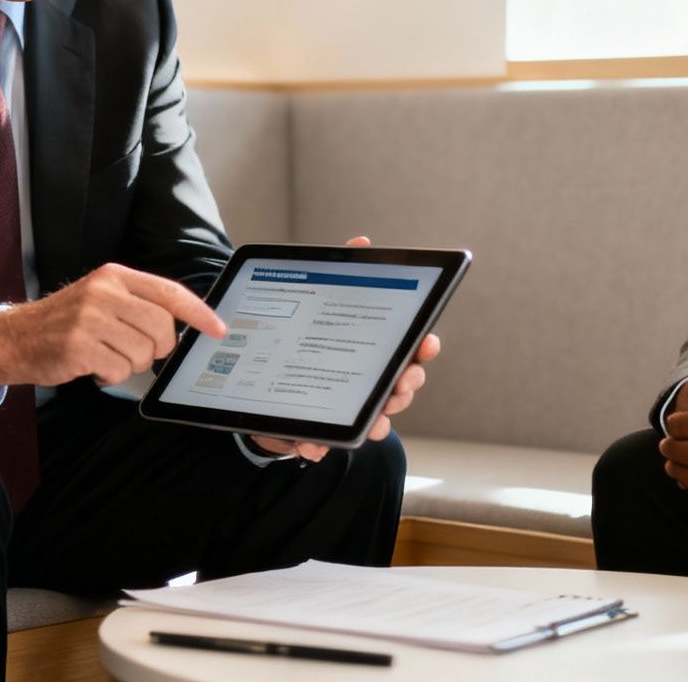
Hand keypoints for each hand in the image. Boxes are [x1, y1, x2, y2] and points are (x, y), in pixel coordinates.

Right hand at [0, 262, 226, 388]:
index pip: (170, 292)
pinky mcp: (78, 347)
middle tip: (140, 350)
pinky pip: (118, 370)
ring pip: (142, 352)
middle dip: (159, 347)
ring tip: (106, 354)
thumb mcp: (101, 297)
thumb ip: (138, 303)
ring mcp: (89, 319)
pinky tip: (92, 364)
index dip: (200, 313)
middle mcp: (103, 292)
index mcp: (114, 276)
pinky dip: (110, 375)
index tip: (218, 329)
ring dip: (130, 363)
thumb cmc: (66, 321)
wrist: (16, 337)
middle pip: (162, 327)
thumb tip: (184, 324)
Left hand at [248, 237, 439, 462]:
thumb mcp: (319, 295)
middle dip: (407, 386)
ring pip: (375, 422)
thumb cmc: (305, 331)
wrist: (262, 367)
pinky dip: (321, 445)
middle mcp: (370, 380)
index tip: (425, 344)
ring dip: (378, 423)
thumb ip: (342, 271)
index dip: (423, 347)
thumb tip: (362, 242)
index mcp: (376, 348)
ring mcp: (348, 406)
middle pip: (402, 388)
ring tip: (375, 421)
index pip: (411, 349)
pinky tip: (312, 444)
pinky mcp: (320, 427)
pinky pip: (325, 442)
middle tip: (401, 382)